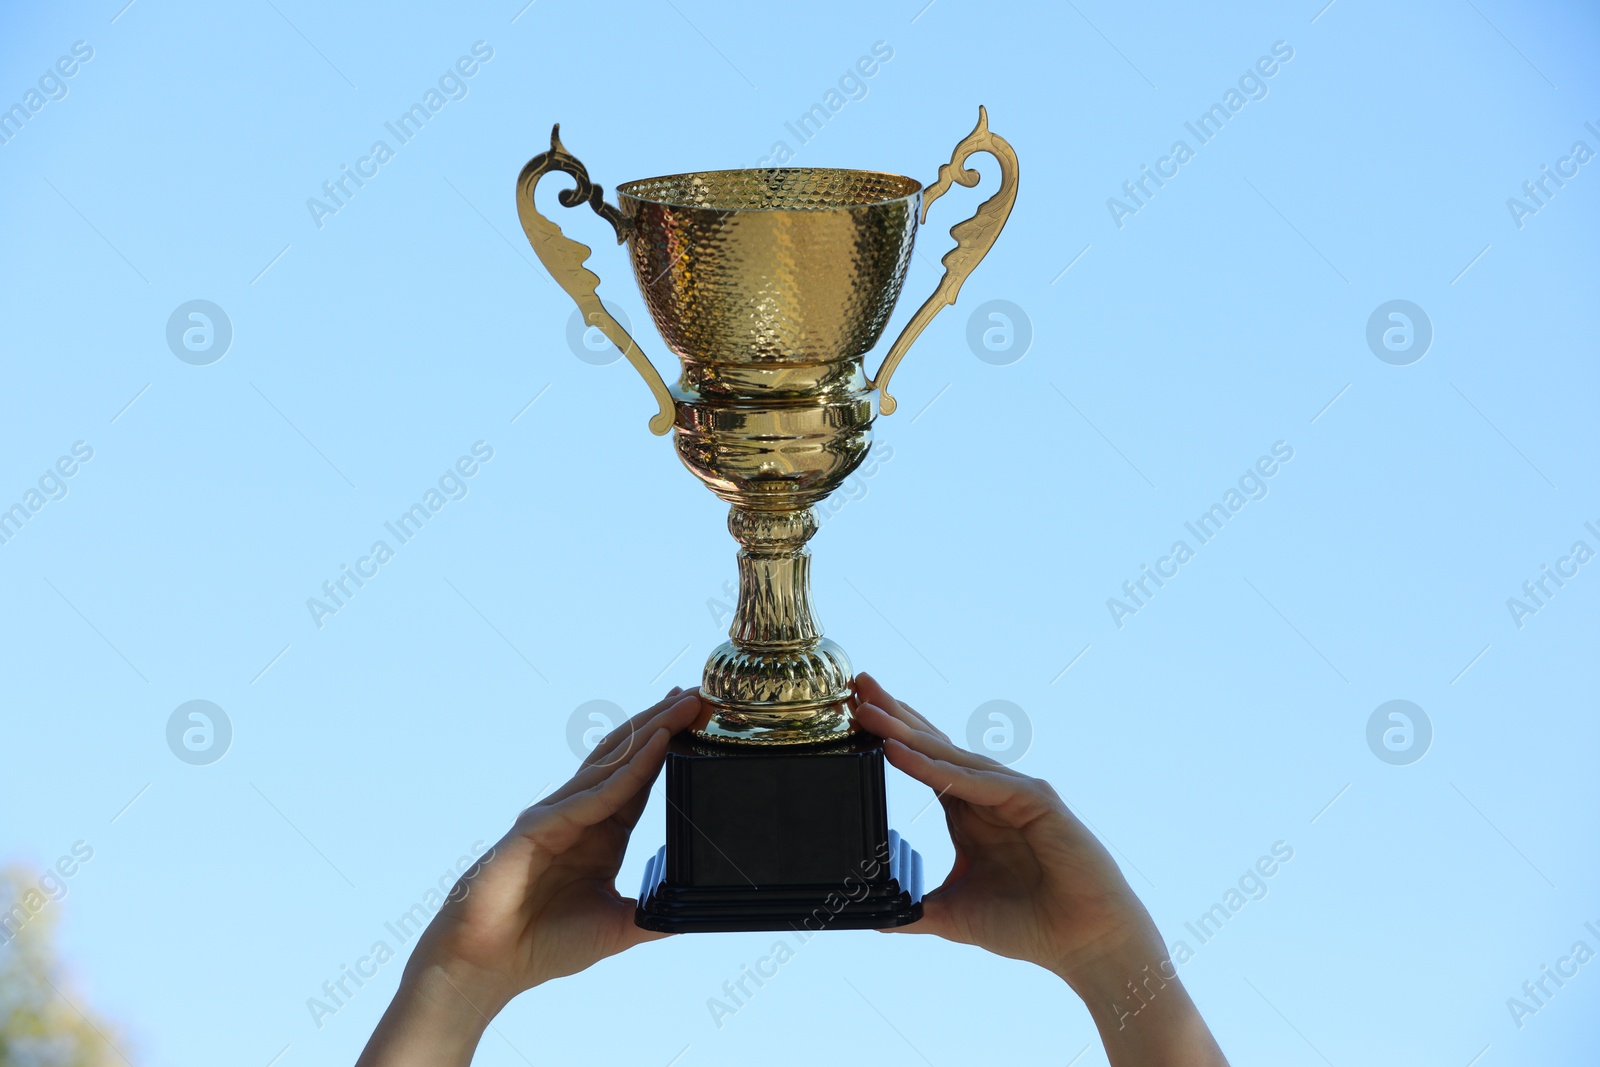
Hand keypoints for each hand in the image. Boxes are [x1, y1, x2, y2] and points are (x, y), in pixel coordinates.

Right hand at [357, 688, 701, 1066]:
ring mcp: (559, 815)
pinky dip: (628, 771)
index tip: (699, 719)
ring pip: (611, 763)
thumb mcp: (615, 928)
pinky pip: (594, 795)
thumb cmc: (543, 945)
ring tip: (681, 707)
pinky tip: (656, 748)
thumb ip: (651, 915)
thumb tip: (690, 913)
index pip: (642, 779)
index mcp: (603, 834)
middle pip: (628, 757)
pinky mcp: (540, 826)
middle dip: (663, 724)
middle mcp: (582, 815)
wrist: (487, 965)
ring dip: (650, 733)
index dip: (670, 748)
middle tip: (698, 694)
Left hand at [854, 675, 1227, 1065]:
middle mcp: (989, 793)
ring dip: (907, 734)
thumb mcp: (955, 916)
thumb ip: (917, 912)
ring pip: (950, 756)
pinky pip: (975, 781)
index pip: (922, 762)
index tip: (852, 715)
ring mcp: (1013, 792)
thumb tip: (878, 920)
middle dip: (894, 716)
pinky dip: (935, 767)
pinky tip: (900, 752)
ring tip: (868, 713)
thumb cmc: (1031, 926)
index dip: (889, 738)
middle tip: (855, 687)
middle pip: (932, 746)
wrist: (1086, 946)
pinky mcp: (1035, 800)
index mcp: (969, 812)